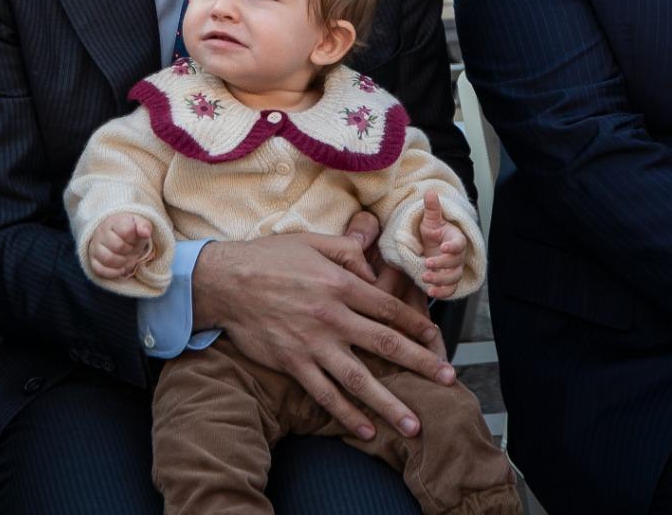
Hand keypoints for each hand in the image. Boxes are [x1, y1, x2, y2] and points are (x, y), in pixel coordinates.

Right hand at [89, 213, 153, 279]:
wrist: (117, 238)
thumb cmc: (130, 232)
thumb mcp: (140, 225)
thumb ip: (144, 226)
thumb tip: (145, 232)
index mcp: (114, 222)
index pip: (126, 231)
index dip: (133, 238)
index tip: (134, 238)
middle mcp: (101, 233)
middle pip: (118, 246)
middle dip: (129, 250)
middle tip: (130, 248)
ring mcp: (95, 247)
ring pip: (108, 259)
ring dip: (122, 262)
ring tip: (125, 258)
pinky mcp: (93, 260)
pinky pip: (100, 270)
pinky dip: (114, 272)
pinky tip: (120, 268)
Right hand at [191, 214, 454, 442]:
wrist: (223, 282)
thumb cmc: (266, 258)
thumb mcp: (310, 241)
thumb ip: (347, 250)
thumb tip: (373, 265)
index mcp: (340, 285)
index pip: (390, 308)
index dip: (417, 325)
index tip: (436, 338)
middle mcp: (332, 317)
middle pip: (386, 345)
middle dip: (421, 364)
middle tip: (448, 380)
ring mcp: (313, 343)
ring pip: (360, 379)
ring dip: (390, 404)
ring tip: (414, 425)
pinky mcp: (293, 362)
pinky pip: (324, 393)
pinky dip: (346, 413)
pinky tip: (366, 429)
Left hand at [418, 190, 467, 297]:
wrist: (433, 245)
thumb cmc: (434, 231)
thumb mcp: (430, 220)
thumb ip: (432, 208)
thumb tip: (430, 192)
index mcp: (456, 239)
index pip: (459, 244)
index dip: (453, 246)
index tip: (443, 247)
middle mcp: (458, 256)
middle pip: (455, 263)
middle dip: (442, 265)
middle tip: (427, 263)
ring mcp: (454, 269)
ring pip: (453, 277)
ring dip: (440, 279)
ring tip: (425, 278)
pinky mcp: (448, 280)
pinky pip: (450, 289)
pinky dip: (443, 293)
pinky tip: (431, 292)